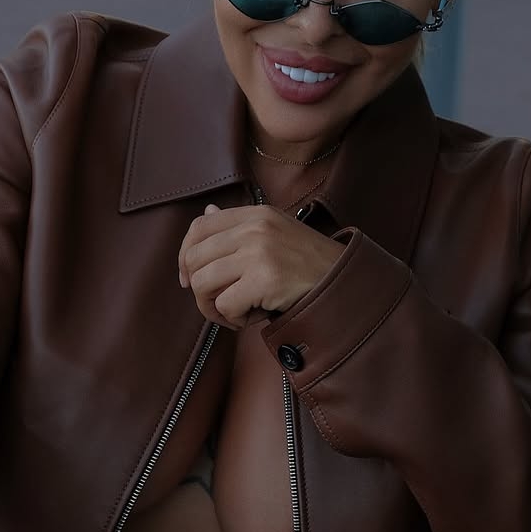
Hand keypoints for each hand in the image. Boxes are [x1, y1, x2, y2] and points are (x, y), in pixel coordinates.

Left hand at [178, 203, 341, 329]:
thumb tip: (206, 212)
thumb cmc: (309, 264)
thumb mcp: (276, 231)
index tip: (189, 278)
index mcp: (256, 214)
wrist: (344, 283)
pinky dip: (233, 319)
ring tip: (234, 314)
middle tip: (217, 304)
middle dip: (199, 289)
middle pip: (195, 259)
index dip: (186, 256)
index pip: (199, 227)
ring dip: (213, 308)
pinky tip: (251, 317)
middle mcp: (254, 228)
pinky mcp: (265, 280)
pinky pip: (225, 305)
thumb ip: (239, 225)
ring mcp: (259, 253)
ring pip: (203, 284)